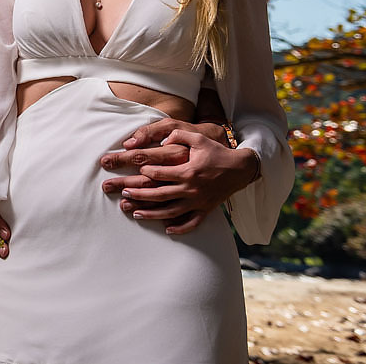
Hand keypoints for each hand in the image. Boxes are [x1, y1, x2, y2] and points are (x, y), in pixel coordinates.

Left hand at [102, 126, 258, 234]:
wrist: (240, 169)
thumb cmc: (217, 152)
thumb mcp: (199, 138)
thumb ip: (179, 135)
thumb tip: (162, 141)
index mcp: (188, 171)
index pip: (161, 174)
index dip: (146, 172)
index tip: (138, 171)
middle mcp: (192, 189)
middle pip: (160, 194)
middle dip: (140, 195)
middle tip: (124, 193)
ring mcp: (198, 201)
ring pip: (171, 211)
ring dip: (152, 214)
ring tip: (135, 213)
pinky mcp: (206, 209)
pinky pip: (192, 222)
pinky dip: (180, 227)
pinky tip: (167, 229)